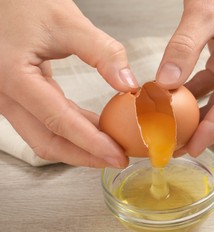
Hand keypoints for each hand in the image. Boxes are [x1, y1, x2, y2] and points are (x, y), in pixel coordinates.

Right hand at [0, 0, 138, 166]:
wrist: (2, 0)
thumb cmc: (25, 4)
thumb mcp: (67, 22)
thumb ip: (102, 52)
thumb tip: (128, 84)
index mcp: (14, 77)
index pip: (59, 122)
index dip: (91, 143)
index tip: (117, 155)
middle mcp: (5, 95)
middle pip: (47, 141)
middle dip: (84, 155)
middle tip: (116, 160)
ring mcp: (9, 99)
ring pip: (43, 137)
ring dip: (78, 147)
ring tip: (110, 149)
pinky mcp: (18, 97)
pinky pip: (44, 123)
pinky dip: (70, 131)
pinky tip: (94, 129)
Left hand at [156, 0, 213, 156]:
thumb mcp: (204, 12)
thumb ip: (183, 47)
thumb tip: (165, 84)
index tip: (194, 146)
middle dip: (206, 132)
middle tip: (179, 148)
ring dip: (199, 120)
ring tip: (175, 135)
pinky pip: (213, 90)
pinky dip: (194, 99)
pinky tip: (174, 107)